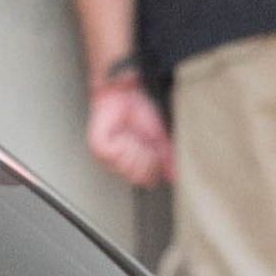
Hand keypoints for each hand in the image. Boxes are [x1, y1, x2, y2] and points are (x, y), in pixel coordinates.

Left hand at [86, 73, 173, 191]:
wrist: (126, 94)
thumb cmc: (140, 113)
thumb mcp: (160, 138)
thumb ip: (168, 158)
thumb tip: (176, 176)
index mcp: (135, 165)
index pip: (149, 181)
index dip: (155, 164)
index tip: (153, 147)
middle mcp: (121, 166)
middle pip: (139, 177)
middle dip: (146, 157)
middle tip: (142, 140)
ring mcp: (107, 159)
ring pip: (128, 167)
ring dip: (135, 148)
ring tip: (131, 135)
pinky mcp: (98, 148)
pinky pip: (115, 154)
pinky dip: (123, 142)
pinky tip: (121, 133)